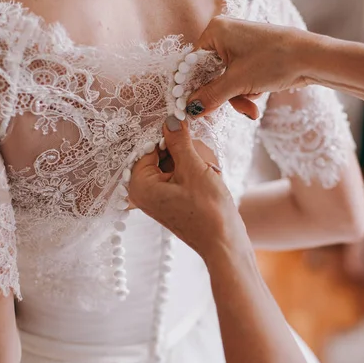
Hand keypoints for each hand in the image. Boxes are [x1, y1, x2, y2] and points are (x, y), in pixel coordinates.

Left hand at [129, 118, 247, 257]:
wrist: (224, 243)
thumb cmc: (208, 212)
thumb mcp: (194, 169)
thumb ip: (179, 141)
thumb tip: (170, 119)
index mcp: (140, 185)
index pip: (149, 145)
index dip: (169, 136)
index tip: (186, 129)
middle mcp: (143, 192)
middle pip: (161, 153)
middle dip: (185, 152)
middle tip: (204, 161)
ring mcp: (157, 197)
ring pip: (173, 162)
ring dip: (194, 161)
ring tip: (210, 172)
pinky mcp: (170, 200)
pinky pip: (179, 174)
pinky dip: (194, 171)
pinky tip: (209, 178)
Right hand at [187, 16, 314, 117]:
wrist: (312, 58)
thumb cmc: (275, 60)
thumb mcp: (238, 82)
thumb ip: (211, 96)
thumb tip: (191, 108)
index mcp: (216, 31)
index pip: (193, 63)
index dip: (194, 87)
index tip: (195, 108)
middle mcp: (225, 34)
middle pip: (210, 74)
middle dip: (224, 96)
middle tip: (236, 109)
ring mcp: (240, 45)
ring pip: (226, 80)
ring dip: (238, 97)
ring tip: (251, 107)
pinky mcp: (252, 56)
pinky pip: (239, 78)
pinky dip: (247, 90)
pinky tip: (259, 94)